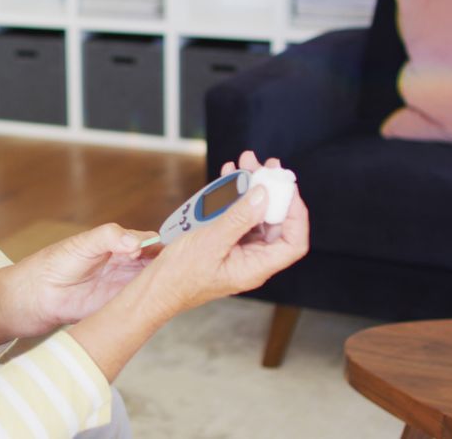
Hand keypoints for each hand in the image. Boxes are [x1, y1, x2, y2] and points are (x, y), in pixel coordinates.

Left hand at [20, 224, 157, 329]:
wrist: (41, 293)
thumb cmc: (60, 261)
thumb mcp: (84, 242)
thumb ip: (110, 237)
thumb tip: (136, 242)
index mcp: (123, 244)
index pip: (152, 242)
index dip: (157, 246)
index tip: (152, 253)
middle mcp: (129, 264)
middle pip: (159, 264)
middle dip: (169, 266)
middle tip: (169, 272)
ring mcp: (127, 286)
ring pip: (155, 285)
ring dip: (162, 285)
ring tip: (164, 287)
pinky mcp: (122, 306)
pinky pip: (143, 305)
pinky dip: (151, 304)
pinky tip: (154, 303)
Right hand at [146, 151, 309, 315]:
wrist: (156, 287)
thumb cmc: (180, 275)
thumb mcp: (210, 242)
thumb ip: (239, 218)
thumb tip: (264, 195)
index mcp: (255, 267)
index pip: (293, 242)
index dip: (295, 213)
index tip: (285, 186)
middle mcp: (252, 259)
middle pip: (276, 223)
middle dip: (272, 192)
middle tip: (264, 167)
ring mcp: (239, 250)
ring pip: (256, 215)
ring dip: (252, 188)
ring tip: (245, 164)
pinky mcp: (225, 242)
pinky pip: (237, 216)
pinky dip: (235, 196)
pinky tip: (228, 177)